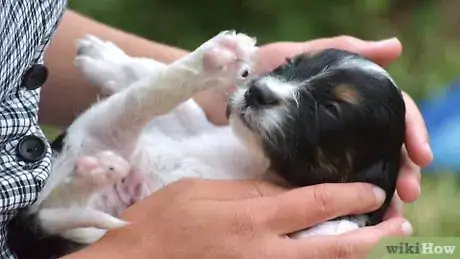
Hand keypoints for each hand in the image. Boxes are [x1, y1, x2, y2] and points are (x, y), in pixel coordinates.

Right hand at [67, 179, 410, 258]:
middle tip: (398, 226)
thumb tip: (288, 187)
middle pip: (334, 249)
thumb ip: (251, 190)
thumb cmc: (162, 221)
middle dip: (372, 237)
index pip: (315, 205)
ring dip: (354, 255)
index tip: (372, 190)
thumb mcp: (204, 190)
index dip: (350, 196)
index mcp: (251, 220)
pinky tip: (332, 254)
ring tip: (378, 242)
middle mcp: (264, 254)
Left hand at [256, 36, 431, 219]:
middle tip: (408, 192)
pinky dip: (347, 199)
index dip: (413, 133)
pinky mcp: (304, 164)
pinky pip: (331, 184)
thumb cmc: (265, 66)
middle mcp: (346, 126)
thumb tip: (395, 48)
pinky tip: (358, 213)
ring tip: (392, 211)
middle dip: (403, 171)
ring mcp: (327, 146)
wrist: (228, 86)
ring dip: (383, 192)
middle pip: (386, 149)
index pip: (395, 116)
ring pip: (365, 170)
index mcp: (355, 101)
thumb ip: (346, 47)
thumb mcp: (306, 52)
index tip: (421, 154)